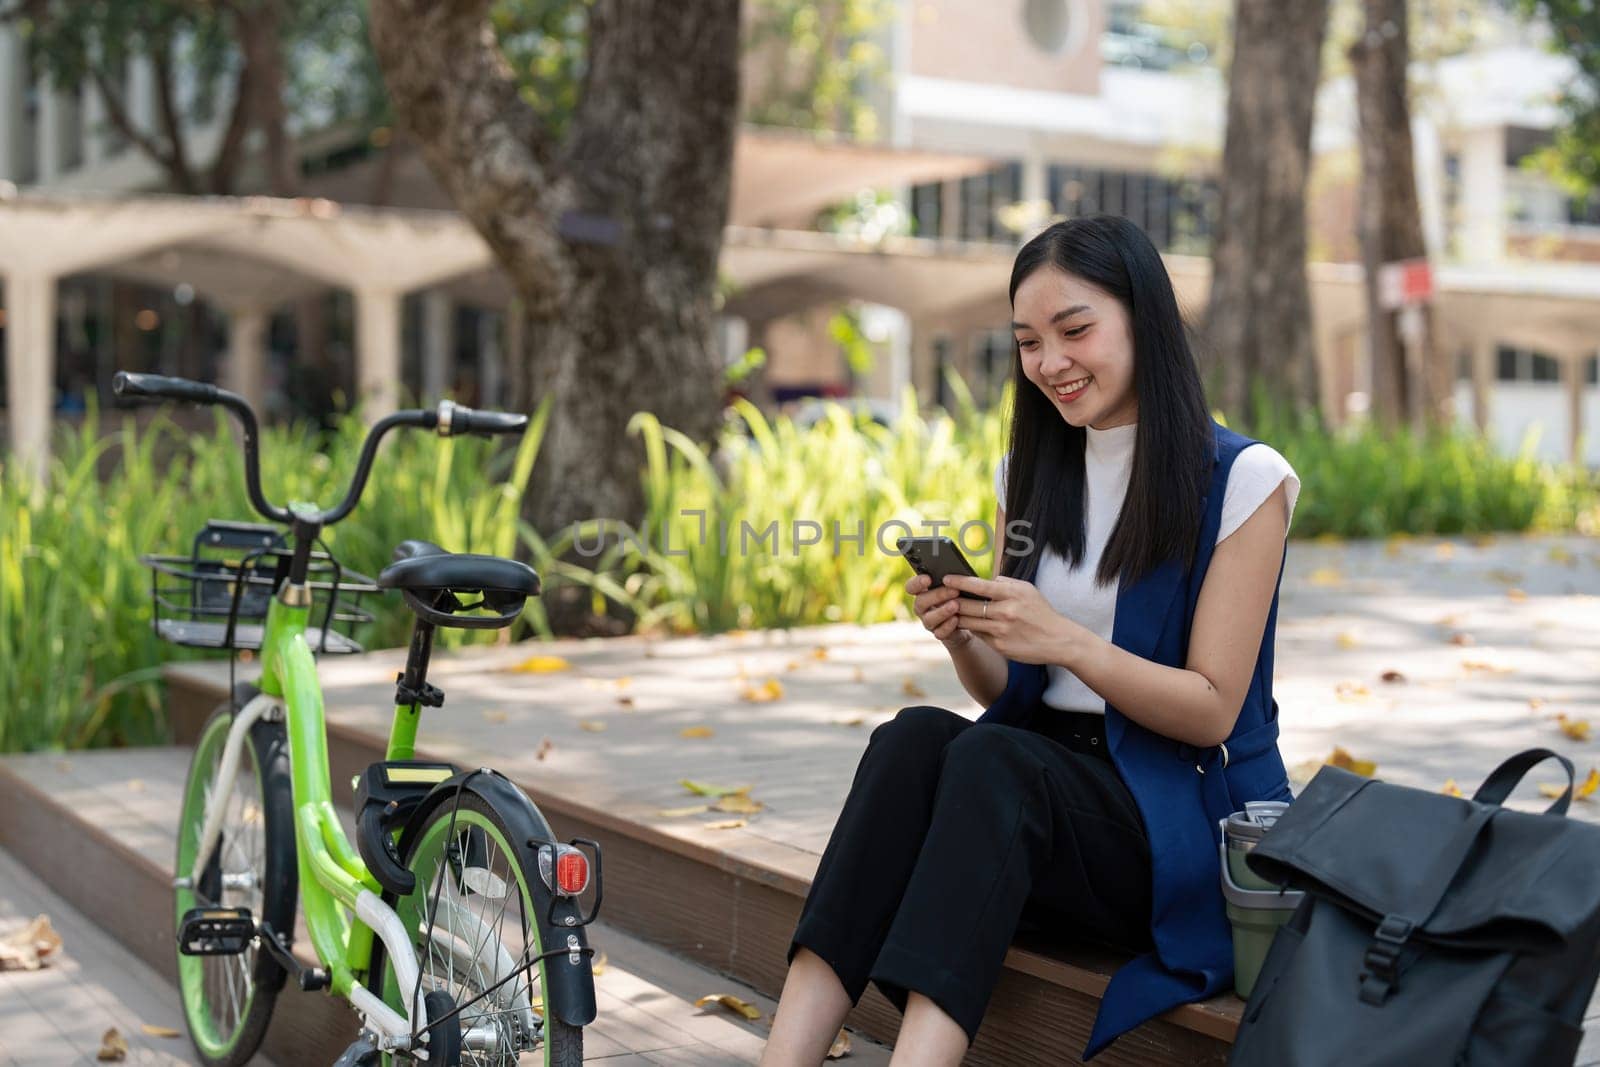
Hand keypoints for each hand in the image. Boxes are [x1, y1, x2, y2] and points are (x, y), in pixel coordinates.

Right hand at [906, 573, 972, 648]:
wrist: (971, 620)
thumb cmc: (962, 597)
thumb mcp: (956, 586)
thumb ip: (951, 580)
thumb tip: (955, 573)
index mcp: (923, 592)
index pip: (911, 587)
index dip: (916, 583)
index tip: (928, 578)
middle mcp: (922, 608)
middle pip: (920, 602)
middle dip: (937, 595)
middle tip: (954, 590)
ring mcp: (929, 622)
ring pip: (929, 619)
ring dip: (942, 611)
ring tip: (956, 605)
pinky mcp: (939, 634)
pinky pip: (939, 633)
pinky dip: (947, 626)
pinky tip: (956, 619)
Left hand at [940, 574, 1086, 665]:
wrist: (1058, 640)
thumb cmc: (1040, 612)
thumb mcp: (1027, 590)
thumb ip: (1004, 583)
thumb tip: (984, 580)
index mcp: (1011, 594)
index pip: (978, 585)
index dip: (959, 581)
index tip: (946, 579)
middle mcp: (1005, 612)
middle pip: (967, 605)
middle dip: (952, 600)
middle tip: (941, 596)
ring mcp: (1001, 630)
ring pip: (968, 621)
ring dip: (956, 616)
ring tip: (949, 610)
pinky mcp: (999, 645)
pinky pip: (978, 634)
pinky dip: (971, 628)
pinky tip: (967, 623)